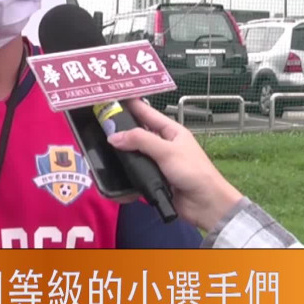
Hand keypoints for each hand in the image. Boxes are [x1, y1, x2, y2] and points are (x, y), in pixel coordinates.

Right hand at [106, 99, 243, 230]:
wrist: (205, 205)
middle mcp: (163, 144)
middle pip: (137, 133)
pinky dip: (123, 172)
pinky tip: (110, 170)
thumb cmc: (193, 172)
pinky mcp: (152, 179)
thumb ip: (140, 140)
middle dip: (120, 129)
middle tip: (97, 125)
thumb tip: (112, 137)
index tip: (111, 98)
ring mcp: (157, 162)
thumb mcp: (167, 151)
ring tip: (98, 148)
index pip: (147, 113)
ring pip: (133, 153)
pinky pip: (134, 172)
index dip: (131, 105)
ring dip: (120, 153)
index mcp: (171, 131)